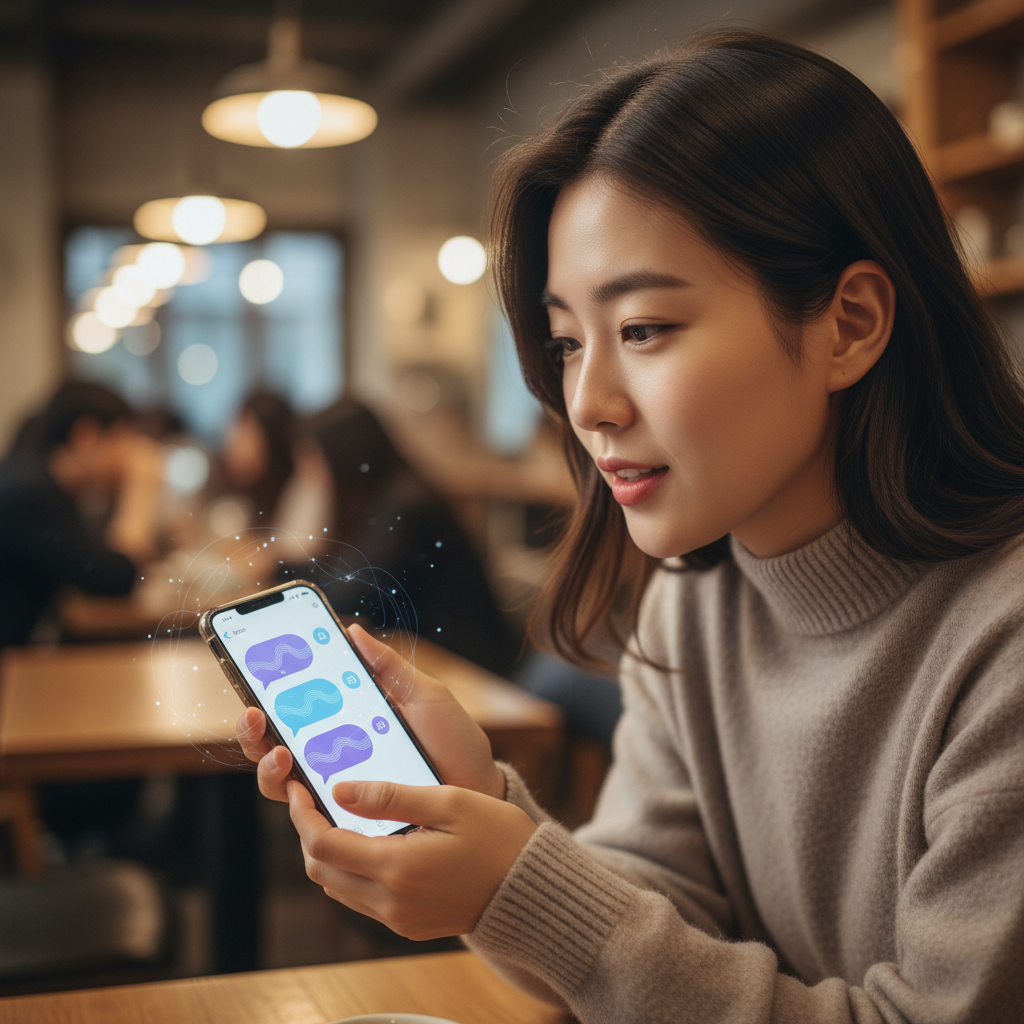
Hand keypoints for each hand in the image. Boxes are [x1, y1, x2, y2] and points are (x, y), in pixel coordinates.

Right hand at [236, 623, 506, 802]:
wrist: (481, 792)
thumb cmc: (453, 742)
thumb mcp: (424, 695)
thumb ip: (387, 667)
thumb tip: (352, 630)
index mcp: (344, 722)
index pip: (291, 709)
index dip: (264, 692)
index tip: (255, 672)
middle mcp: (330, 759)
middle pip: (270, 746)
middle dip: (251, 730)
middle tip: (256, 715)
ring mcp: (337, 793)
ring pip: (278, 784)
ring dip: (267, 765)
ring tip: (282, 753)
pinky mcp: (349, 824)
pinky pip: (310, 821)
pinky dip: (298, 805)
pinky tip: (304, 788)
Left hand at [288, 776, 535, 938]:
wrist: (532, 891)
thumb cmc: (498, 838)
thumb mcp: (448, 802)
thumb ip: (390, 796)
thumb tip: (339, 790)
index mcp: (396, 867)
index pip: (322, 844)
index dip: (301, 814)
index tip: (299, 787)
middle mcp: (390, 900)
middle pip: (322, 869)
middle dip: (308, 833)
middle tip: (315, 799)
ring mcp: (398, 918)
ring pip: (338, 887)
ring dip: (328, 852)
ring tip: (340, 815)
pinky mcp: (409, 925)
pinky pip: (362, 898)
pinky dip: (352, 870)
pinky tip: (369, 840)